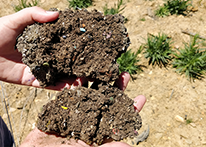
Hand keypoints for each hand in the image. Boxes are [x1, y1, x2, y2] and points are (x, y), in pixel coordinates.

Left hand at [0, 7, 84, 89]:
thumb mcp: (16, 19)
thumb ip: (34, 14)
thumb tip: (56, 13)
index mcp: (42, 40)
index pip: (62, 42)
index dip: (74, 45)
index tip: (88, 47)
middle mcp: (43, 54)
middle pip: (63, 61)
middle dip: (76, 65)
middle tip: (89, 68)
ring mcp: (37, 67)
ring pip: (58, 74)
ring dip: (70, 78)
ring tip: (83, 81)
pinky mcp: (29, 79)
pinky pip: (45, 84)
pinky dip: (57, 86)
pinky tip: (68, 87)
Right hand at [20, 72, 145, 146]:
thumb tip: (129, 146)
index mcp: (99, 133)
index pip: (119, 120)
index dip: (131, 109)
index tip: (142, 97)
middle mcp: (90, 120)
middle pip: (107, 102)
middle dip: (117, 88)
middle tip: (125, 74)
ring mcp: (76, 112)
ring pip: (91, 93)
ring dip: (99, 81)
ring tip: (106, 67)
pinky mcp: (63, 106)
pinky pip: (71, 92)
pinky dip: (77, 82)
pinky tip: (83, 72)